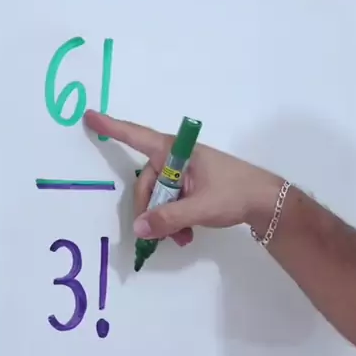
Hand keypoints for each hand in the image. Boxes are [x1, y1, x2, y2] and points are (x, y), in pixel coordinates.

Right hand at [84, 111, 281, 245]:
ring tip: (180, 239)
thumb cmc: (235, 193)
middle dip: (150, 211)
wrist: (266, 203)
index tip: (89, 116)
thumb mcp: (200, 207)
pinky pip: (170, 203)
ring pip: (158, 198)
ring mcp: (184, 174)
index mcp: (176, 151)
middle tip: (159, 236)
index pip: (137, 136)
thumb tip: (139, 228)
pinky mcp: (191, 188)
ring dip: (164, 220)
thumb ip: (168, 218)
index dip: (112, 127)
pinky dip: (173, 221)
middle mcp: (176, 159)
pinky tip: (185, 236)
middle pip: (146, 183)